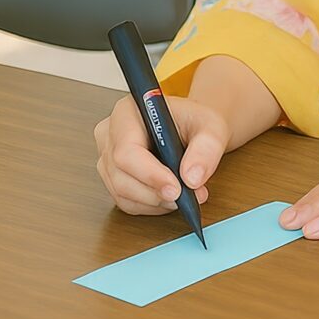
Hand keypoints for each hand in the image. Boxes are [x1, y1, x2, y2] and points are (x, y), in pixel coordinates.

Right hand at [93, 94, 226, 216]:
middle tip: (188, 197)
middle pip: (120, 175)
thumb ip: (207, 148)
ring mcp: (107, 157)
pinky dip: (151, 207)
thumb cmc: (195, 122)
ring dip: (156, 202)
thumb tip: (192, 178)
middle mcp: (110, 134)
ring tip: (185, 196)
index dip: (149, 174)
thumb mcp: (211, 126)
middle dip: (156, 193)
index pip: (126, 150)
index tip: (176, 189)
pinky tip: (170, 198)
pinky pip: (126, 202)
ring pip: (122, 193)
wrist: (191, 130)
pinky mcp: (113, 178)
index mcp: (127, 112)